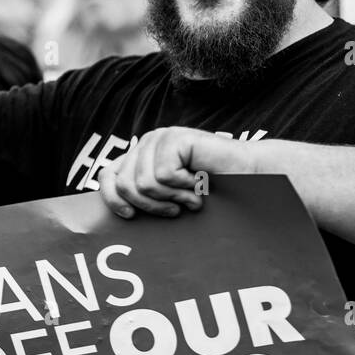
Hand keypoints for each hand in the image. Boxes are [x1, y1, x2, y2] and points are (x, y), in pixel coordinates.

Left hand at [97, 126, 254, 218]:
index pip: (107, 176)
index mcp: (140, 157)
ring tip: (191, 194)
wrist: (247, 179)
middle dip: (151, 206)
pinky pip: (164, 175)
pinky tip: (199, 182)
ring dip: (172, 197)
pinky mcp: (175, 138)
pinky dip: (184, 187)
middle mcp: (146, 144)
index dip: (112, 199)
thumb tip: (116, 213)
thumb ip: (143, 197)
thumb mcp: (169, 198)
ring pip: (144, 183)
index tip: (130, 216)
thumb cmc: (211, 193)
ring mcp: (160, 138)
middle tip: (176, 208)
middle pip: (124, 185)